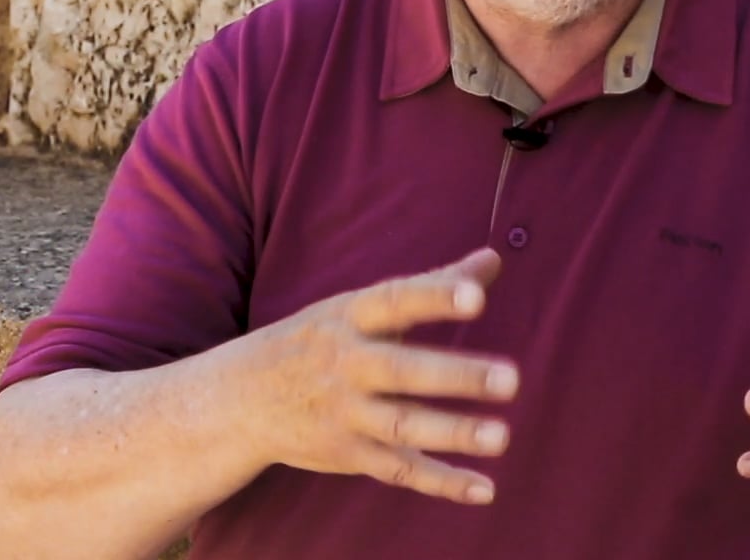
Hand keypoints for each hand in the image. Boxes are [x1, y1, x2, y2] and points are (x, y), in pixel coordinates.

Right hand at [222, 247, 517, 503]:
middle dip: (456, 375)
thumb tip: (494, 258)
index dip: (436, 298)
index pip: (396, 303)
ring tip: (502, 435)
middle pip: (404, 370)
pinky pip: (399, 471)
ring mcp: (344, 414)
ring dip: (453, 433)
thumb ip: (433, 284)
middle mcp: (346, 365)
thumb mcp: (361, 305)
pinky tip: (484, 490)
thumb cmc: (319, 339)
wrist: (238, 399)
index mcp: (350, 318)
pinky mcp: (348, 454)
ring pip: (403, 426)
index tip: (477, 296)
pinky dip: (441, 483)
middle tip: (512, 377)